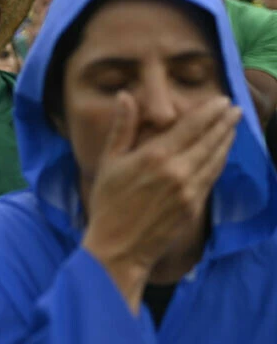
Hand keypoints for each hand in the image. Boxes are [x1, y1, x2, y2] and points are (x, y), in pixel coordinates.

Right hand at [82, 93, 240, 309]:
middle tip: (236, 109)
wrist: (118, 247)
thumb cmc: (107, 203)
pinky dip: (220, 161)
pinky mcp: (194, 206)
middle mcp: (178, 170)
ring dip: (227, 140)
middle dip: (225, 122)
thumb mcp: (109, 162)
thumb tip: (126, 96)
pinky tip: (221, 154)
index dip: (210, 111)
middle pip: (210, 140)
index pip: (192, 126)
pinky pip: (212, 178)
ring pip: (216, 158)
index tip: (222, 100)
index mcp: (155, 155)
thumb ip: (122, 128)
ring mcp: (190, 190)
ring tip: (233, 127)